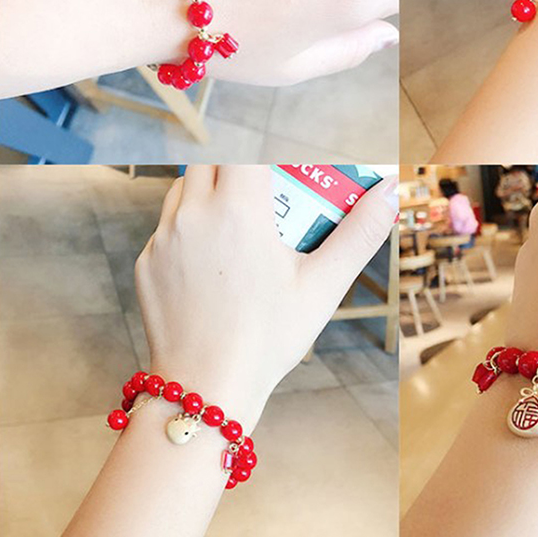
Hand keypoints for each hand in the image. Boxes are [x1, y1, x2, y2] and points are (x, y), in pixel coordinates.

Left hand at [134, 165, 397, 425]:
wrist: (205, 390)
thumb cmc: (268, 338)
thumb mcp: (324, 284)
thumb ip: (361, 233)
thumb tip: (390, 192)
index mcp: (238, 211)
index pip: (246, 148)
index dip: (264, 146)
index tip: (282, 159)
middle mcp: (193, 215)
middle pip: (212, 158)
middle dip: (238, 163)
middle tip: (265, 189)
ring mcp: (163, 239)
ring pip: (183, 185)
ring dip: (210, 187)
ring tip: (239, 217)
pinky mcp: (146, 263)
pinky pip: (167, 223)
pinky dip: (190, 223)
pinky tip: (213, 256)